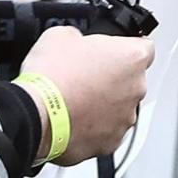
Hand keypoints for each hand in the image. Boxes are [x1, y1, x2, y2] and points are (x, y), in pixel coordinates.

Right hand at [21, 25, 153, 165]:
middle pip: (130, 80)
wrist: (34, 115)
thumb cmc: (50, 76)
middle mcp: (136, 89)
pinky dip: (93, 128)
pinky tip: (72, 120)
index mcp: (132, 57)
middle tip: (84, 78)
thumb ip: (80, 37)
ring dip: (103, 105)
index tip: (111, 53)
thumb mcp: (61, 35)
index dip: (123, 49)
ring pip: (120, 108)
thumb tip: (75, 41)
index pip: (144, 47)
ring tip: (75, 101)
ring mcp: (125, 118)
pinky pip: (106, 132)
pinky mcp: (111, 142)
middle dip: (111, 79)